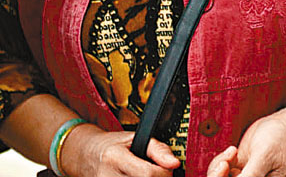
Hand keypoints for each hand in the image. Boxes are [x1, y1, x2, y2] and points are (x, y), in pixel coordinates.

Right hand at [62, 124, 180, 176]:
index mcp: (114, 157)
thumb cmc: (112, 146)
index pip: (147, 174)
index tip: (167, 169)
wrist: (86, 156)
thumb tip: (174, 163)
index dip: (163, 173)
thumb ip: (157, 149)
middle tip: (158, 174)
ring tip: (146, 176)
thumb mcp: (134, 138)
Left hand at [207, 108, 285, 176]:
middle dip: (219, 173)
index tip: (225, 165)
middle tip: (225, 161)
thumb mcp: (264, 156)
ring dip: (221, 165)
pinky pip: (223, 169)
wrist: (283, 126)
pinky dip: (223, 159)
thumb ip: (252, 174)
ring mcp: (245, 175)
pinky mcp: (240, 167)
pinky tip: (233, 149)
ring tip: (232, 150)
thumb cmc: (279, 140)